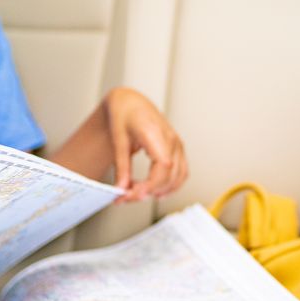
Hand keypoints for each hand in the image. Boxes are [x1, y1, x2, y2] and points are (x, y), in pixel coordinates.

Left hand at [104, 87, 187, 202]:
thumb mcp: (118, 141)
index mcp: (155, 133)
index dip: (151, 184)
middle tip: (126, 197)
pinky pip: (181, 173)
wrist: (131, 103)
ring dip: (160, 191)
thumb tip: (121, 188)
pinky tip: (156, 192)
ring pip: (178, 177)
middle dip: (148, 191)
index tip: (134, 194)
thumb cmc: (125, 115)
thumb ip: (121, 167)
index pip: (163, 165)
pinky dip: (171, 186)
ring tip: (138, 195)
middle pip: (170, 175)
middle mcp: (171, 139)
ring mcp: (177, 144)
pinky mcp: (178, 149)